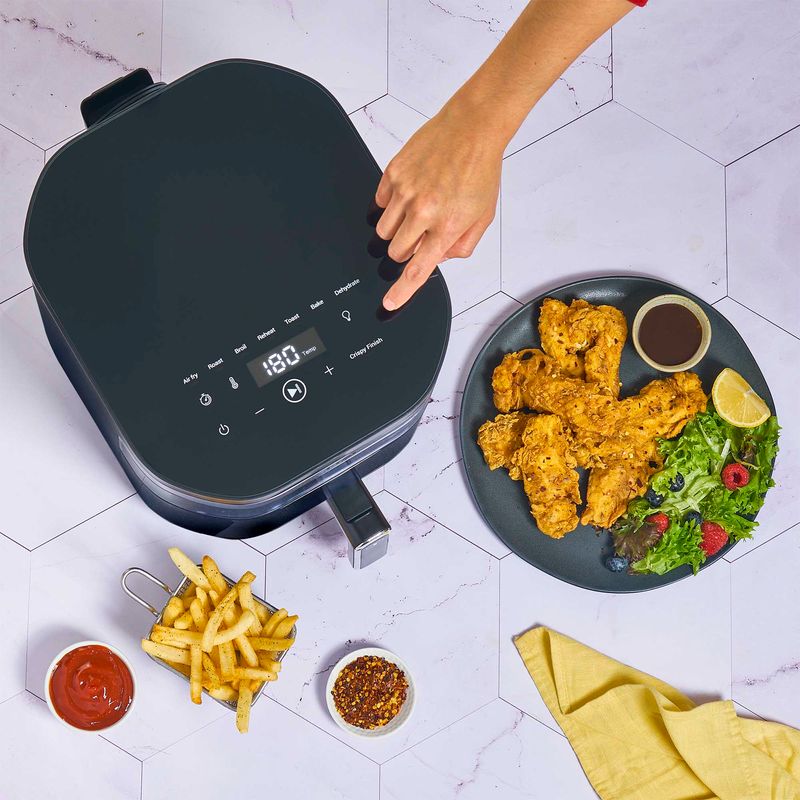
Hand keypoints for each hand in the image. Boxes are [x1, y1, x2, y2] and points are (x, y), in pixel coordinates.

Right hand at [375, 103, 503, 309]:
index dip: (401, 291)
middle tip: (422, 232)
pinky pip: (379, 202)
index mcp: (446, 226)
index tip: (390, 302)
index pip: (417, 269)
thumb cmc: (480, 169)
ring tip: (417, 209)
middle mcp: (422, 210)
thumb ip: (460, 245)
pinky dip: (391, 204)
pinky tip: (410, 191)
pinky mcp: (392, 173)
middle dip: (406, 249)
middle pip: (396, 251)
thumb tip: (438, 257)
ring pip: (383, 230)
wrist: (473, 127)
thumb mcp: (482, 217)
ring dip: (397, 228)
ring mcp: (404, 191)